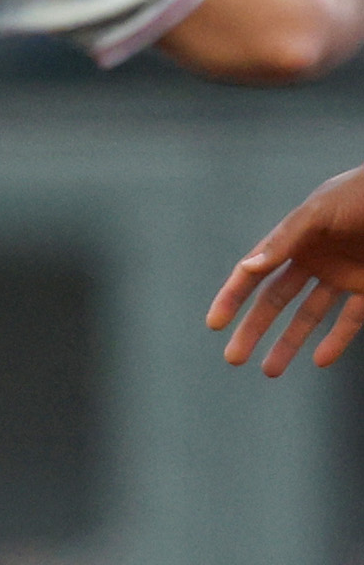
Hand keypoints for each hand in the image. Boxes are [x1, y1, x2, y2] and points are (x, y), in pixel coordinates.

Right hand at [211, 161, 363, 372]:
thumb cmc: (363, 194)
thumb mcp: (321, 211)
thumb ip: (286, 238)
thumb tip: (248, 267)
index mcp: (294, 238)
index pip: (254, 273)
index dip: (232, 298)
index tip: (215, 324)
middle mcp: (313, 259)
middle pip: (275, 300)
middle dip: (253, 329)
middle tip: (234, 358)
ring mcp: (341, 275)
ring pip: (309, 315)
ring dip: (289, 342)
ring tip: (270, 370)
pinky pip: (351, 319)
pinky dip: (337, 340)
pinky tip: (320, 360)